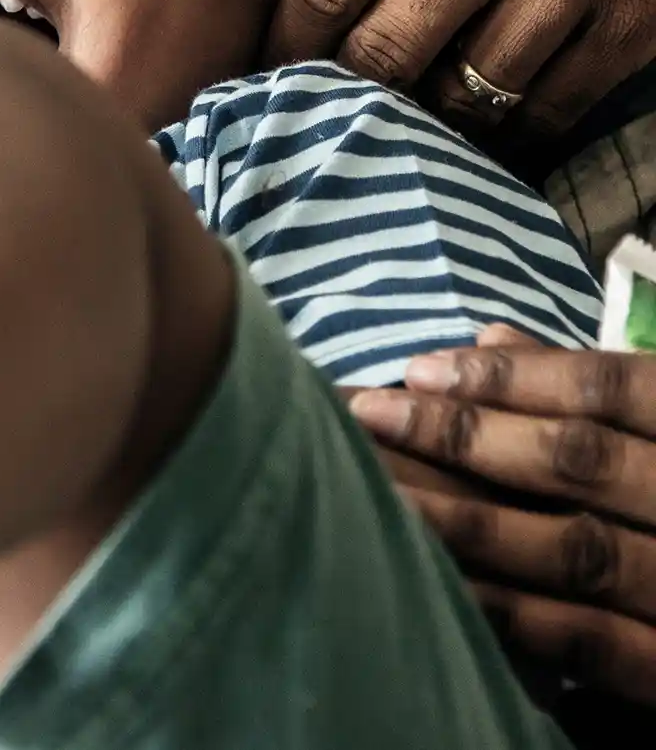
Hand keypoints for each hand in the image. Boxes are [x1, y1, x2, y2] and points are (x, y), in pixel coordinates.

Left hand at [265, 0, 655, 139]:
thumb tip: (325, 12)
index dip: (283, 43)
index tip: (262, 71)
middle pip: (388, 47)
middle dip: (342, 92)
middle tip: (317, 113)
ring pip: (468, 93)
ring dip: (425, 119)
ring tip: (398, 123)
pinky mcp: (639, 19)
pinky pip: (549, 108)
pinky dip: (507, 129)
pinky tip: (483, 125)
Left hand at [351, 325, 655, 703]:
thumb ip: (605, 387)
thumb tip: (489, 338)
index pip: (612, 388)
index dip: (512, 377)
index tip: (419, 365)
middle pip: (579, 460)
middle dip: (464, 434)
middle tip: (367, 413)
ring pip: (575, 548)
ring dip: (468, 517)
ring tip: (380, 487)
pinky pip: (596, 641)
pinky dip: (516, 610)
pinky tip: (442, 581)